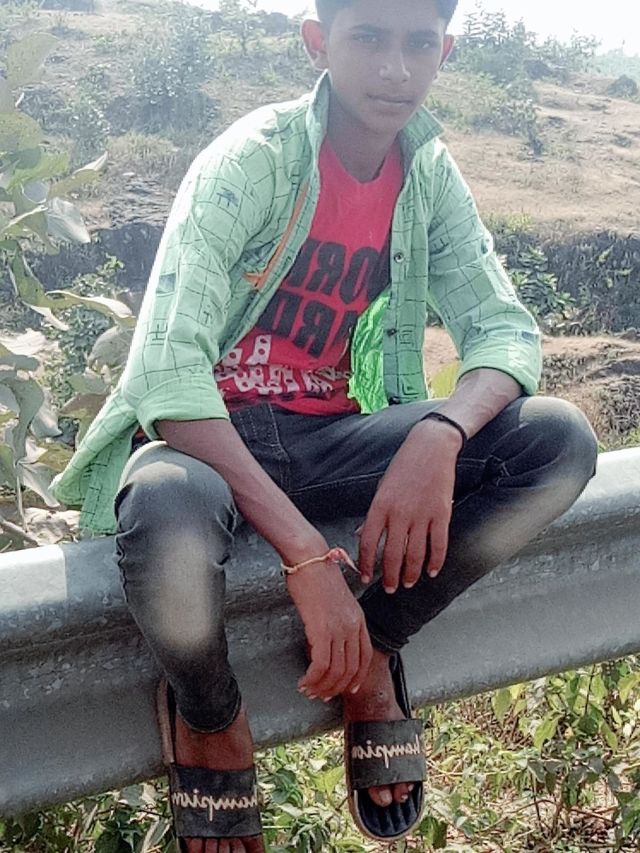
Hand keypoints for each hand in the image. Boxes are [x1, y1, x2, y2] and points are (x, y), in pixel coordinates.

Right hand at [287, 559, 372, 700]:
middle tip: (320, 695)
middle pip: (350, 669)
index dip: (356, 677)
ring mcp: (338, 629)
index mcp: (358, 619)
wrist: (309, 558)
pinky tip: (303, 681)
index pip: (364, 657)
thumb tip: (329, 638)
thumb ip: (339, 619)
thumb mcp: (337, 599)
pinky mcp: (321, 629)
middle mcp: (352, 626)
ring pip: (334, 672)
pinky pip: (319, 665)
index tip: (346, 689)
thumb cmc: (317, 574)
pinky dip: (311, 678)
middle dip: (335, 688)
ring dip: (320, 686)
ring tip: (308, 690)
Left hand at [358, 419, 460, 592]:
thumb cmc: (403, 466)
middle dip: (389, 576)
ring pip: (415, 554)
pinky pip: (438, 545)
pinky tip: (431, 571)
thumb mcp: (382, 488)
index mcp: (380, 506)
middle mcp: (399, 513)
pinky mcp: (441, 514)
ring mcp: (422, 515)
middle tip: (389, 588)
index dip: (365, 563)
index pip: (368, 542)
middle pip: (392, 554)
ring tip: (407, 583)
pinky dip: (435, 562)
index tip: (365, 576)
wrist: (430, 448)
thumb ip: (373, 514)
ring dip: (411, 573)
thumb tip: (361, 535)